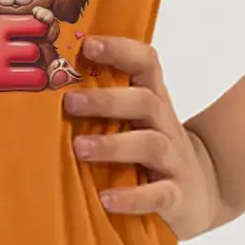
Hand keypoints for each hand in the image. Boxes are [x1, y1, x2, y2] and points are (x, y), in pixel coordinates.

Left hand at [63, 35, 223, 244]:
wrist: (202, 191)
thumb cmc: (150, 147)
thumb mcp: (133, 120)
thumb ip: (102, 102)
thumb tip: (41, 84)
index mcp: (152, 99)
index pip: (145, 63)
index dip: (120, 50)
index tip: (88, 45)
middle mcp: (164, 124)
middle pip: (144, 101)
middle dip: (107, 100)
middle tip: (70, 103)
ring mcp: (173, 160)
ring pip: (150, 144)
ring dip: (113, 145)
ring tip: (80, 148)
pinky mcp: (177, 196)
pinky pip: (158, 194)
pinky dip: (132, 197)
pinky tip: (106, 200)